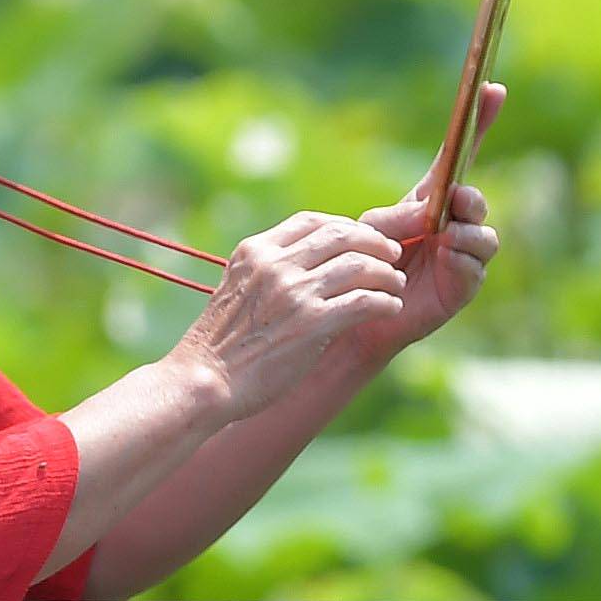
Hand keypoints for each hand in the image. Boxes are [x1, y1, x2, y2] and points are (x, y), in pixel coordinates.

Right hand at [176, 208, 419, 425]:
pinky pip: (364, 301)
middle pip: (342, 235)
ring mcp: (294, 292)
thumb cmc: (222, 345)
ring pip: (359, 265)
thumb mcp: (239, 290)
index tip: (364, 240)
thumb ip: (269, 271)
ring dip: (386, 274)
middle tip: (394, 255)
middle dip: (375, 242)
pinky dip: (385, 302)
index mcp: (255, 251)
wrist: (205, 379)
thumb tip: (308, 266)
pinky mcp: (311, 323)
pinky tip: (392, 308)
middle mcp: (275, 264)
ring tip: (396, 285)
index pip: (311, 221)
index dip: (346, 226)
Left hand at [368, 80, 506, 347]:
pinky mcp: (463, 284)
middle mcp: (453, 223)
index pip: (459, 155)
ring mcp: (462, 254)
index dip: (478, 121)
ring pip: (486, 235)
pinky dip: (462, 259)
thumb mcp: (370, 229)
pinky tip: (444, 260)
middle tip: (455, 203)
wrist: (358, 314)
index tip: (492, 88)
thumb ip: (399, 215)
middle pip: (476, 198)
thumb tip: (435, 213)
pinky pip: (476, 265)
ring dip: (468, 233)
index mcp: (430, 199)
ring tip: (445, 240)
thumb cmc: (362, 264)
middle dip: (470, 198)